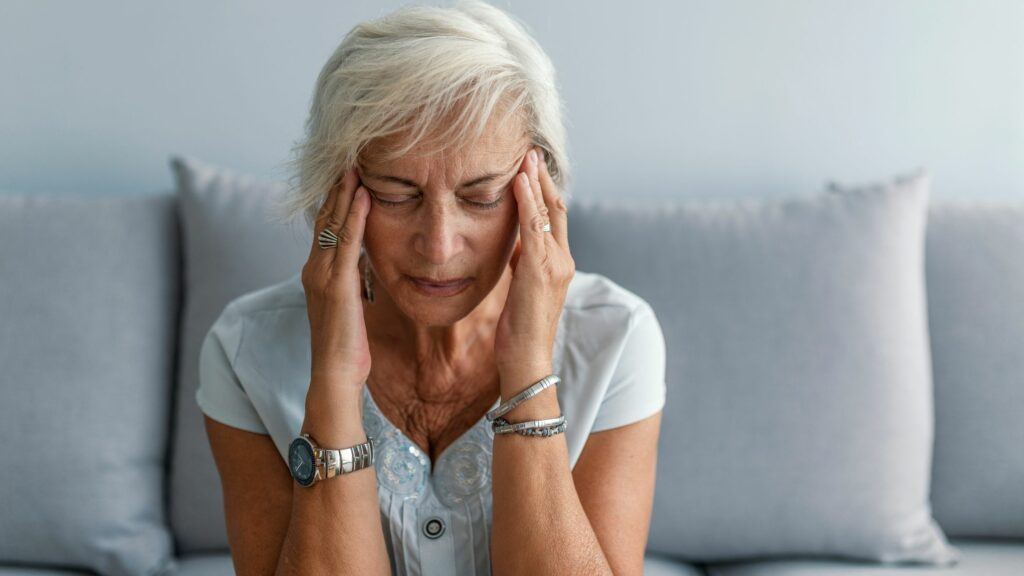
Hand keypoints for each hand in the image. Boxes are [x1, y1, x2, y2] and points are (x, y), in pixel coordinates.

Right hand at [300, 167, 372, 392]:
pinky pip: (347, 242)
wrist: (335, 374)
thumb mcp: (350, 304)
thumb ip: (352, 280)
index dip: (335, 199)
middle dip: (337, 187)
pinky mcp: (336, 284)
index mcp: (317, 272)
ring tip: (355, 165)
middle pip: (325, 218)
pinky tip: (363, 195)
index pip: (325, 227)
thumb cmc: (347, 345)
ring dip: (345, 192)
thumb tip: (362, 261)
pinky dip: (355, 216)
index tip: (347, 174)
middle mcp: (314, 268)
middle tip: (349, 157)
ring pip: (333, 224)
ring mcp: (322, 275)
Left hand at [495, 147, 573, 394]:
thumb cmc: (519, 331)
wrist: (527, 361)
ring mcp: (555, 265)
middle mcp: (563, 260)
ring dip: (536, 182)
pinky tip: (519, 182)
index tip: (531, 167)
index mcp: (558, 264)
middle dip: (544, 178)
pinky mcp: (541, 271)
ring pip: (549, 213)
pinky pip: (535, 228)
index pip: (555, 219)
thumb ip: (522, 264)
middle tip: (531, 151)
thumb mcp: (520, 289)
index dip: (544, 191)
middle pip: (557, 208)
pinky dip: (527, 202)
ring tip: (526, 156)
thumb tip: (513, 244)